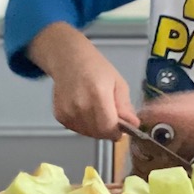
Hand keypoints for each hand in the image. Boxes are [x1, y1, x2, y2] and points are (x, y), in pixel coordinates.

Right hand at [28, 22, 138, 140]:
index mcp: (98, 95)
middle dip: (109, 131)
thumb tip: (134, 124)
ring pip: (88, 133)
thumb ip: (125, 106)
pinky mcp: (60, 116)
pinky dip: (86, 126)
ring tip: (99, 112)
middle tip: (113, 120)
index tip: (123, 129)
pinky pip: (77, 129)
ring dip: (97, 129)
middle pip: (98, 132)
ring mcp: (68, 112)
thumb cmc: (97, 68)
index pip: (108, 127)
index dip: (118, 131)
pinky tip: (87, 112)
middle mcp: (80, 105)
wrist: (70, 60)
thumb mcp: (118, 83)